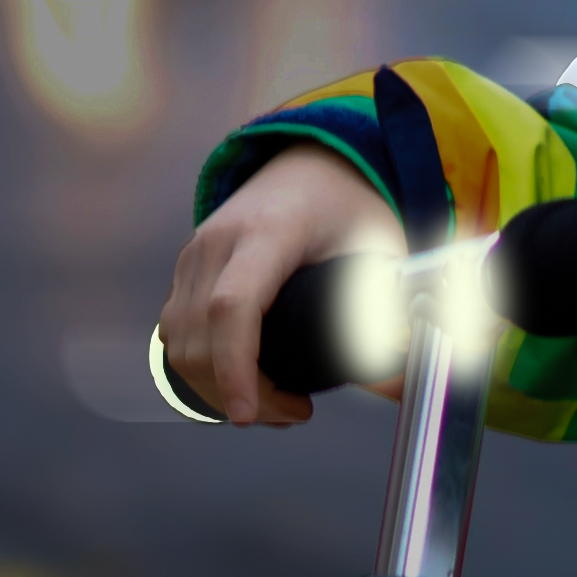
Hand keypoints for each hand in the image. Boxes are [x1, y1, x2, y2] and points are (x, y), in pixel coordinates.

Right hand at [158, 145, 397, 425]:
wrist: (309, 163)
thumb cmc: (347, 207)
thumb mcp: (378, 249)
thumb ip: (388, 316)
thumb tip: (400, 388)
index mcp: (268, 231)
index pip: (232, 307)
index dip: (235, 367)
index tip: (247, 413)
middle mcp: (218, 241)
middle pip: (200, 340)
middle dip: (240, 393)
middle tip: (295, 413)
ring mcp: (194, 256)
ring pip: (179, 347)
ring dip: (217, 389)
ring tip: (276, 404)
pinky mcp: (185, 273)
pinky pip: (176, 337)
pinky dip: (202, 371)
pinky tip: (246, 384)